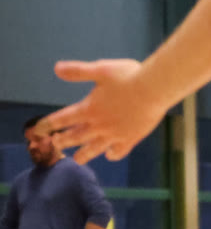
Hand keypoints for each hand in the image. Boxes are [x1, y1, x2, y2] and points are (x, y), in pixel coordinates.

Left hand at [44, 58, 170, 165]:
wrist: (155, 89)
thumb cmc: (129, 77)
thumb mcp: (101, 69)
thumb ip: (79, 71)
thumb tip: (57, 68)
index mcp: (89, 108)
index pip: (62, 119)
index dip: (48, 125)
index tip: (37, 131)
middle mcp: (98, 125)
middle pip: (76, 137)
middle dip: (63, 141)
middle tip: (56, 145)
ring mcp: (115, 134)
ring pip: (95, 148)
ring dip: (84, 154)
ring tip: (78, 159)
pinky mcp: (131, 138)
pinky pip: (119, 151)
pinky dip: (113, 154)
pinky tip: (110, 155)